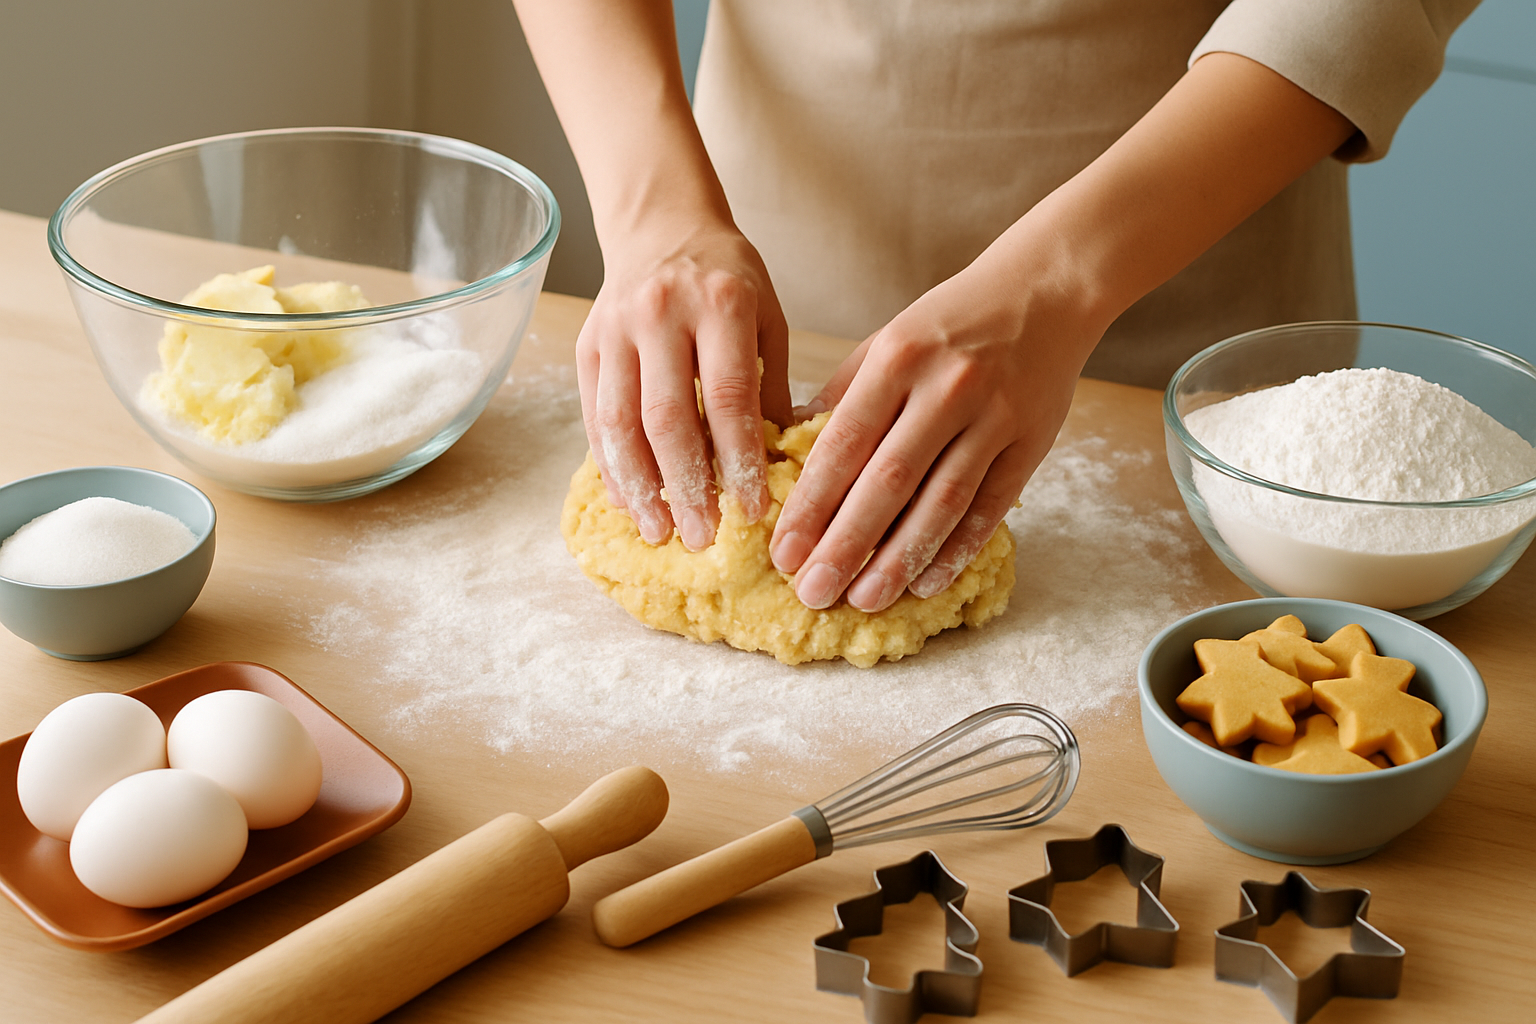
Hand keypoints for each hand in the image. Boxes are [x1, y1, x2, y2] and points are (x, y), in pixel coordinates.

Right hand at [577, 223, 792, 549]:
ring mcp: (616, 329)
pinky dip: (611, 465)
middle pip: (669, 416)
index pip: (729, 396)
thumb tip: (783, 465)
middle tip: (704, 537)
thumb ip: (772, 386)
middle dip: (686, 486)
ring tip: (661, 531)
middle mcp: (662, 314)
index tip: (751, 509)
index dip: (738, 459)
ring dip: (640, 486)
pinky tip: (629, 501)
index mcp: (721, 304)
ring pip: (621, 422)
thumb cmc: (727, 277)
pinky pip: (595, 416)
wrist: (660, 222)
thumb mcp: (767, 317)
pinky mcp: (587, 345)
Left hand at [770, 253, 1102, 611]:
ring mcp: (993, 418)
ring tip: (864, 599)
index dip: (812, 504)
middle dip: (846, 543)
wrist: (1046, 290)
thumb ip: (842, 395)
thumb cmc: (952, 321)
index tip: (783, 551)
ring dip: (898, 558)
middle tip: (811, 592)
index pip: (844, 443)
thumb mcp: (888, 340)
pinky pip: (989, 507)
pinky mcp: (1030, 443)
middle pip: (888, 481)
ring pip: (940, 502)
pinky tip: (925, 583)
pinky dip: (957, 549)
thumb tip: (788, 453)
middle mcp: (945, 389)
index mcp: (898, 358)